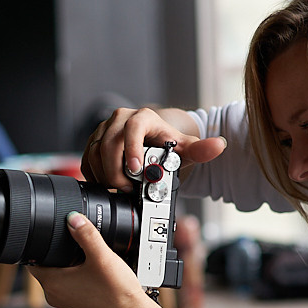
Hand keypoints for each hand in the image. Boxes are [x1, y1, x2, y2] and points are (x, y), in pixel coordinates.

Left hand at [28, 213, 155, 307]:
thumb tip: (73, 218)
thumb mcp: (101, 256)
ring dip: (64, 262)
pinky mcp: (75, 303)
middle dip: (53, 252)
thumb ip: (86, 234)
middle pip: (44, 265)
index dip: (38, 244)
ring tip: (82, 253)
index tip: (49, 234)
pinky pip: (67, 283)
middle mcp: (53, 294)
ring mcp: (64, 300)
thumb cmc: (116, 293)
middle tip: (70, 240)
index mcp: (52, 283)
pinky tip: (89, 268)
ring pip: (56, 274)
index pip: (31, 259)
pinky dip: (73, 273)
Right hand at [81, 107, 225, 189]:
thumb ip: (202, 149)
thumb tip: (219, 145)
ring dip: (105, 175)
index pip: (133, 128)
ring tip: (119, 188)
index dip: (131, 149)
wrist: (154, 143)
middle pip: (109, 144)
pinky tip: (107, 183)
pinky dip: (95, 174)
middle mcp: (120, 120)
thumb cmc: (169, 145)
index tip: (134, 169)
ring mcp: (105, 130)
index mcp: (143, 118)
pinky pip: (88, 159)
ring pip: (96, 153)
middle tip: (126, 188)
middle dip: (116, 171)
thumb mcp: (186, 148)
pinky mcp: (94, 142)